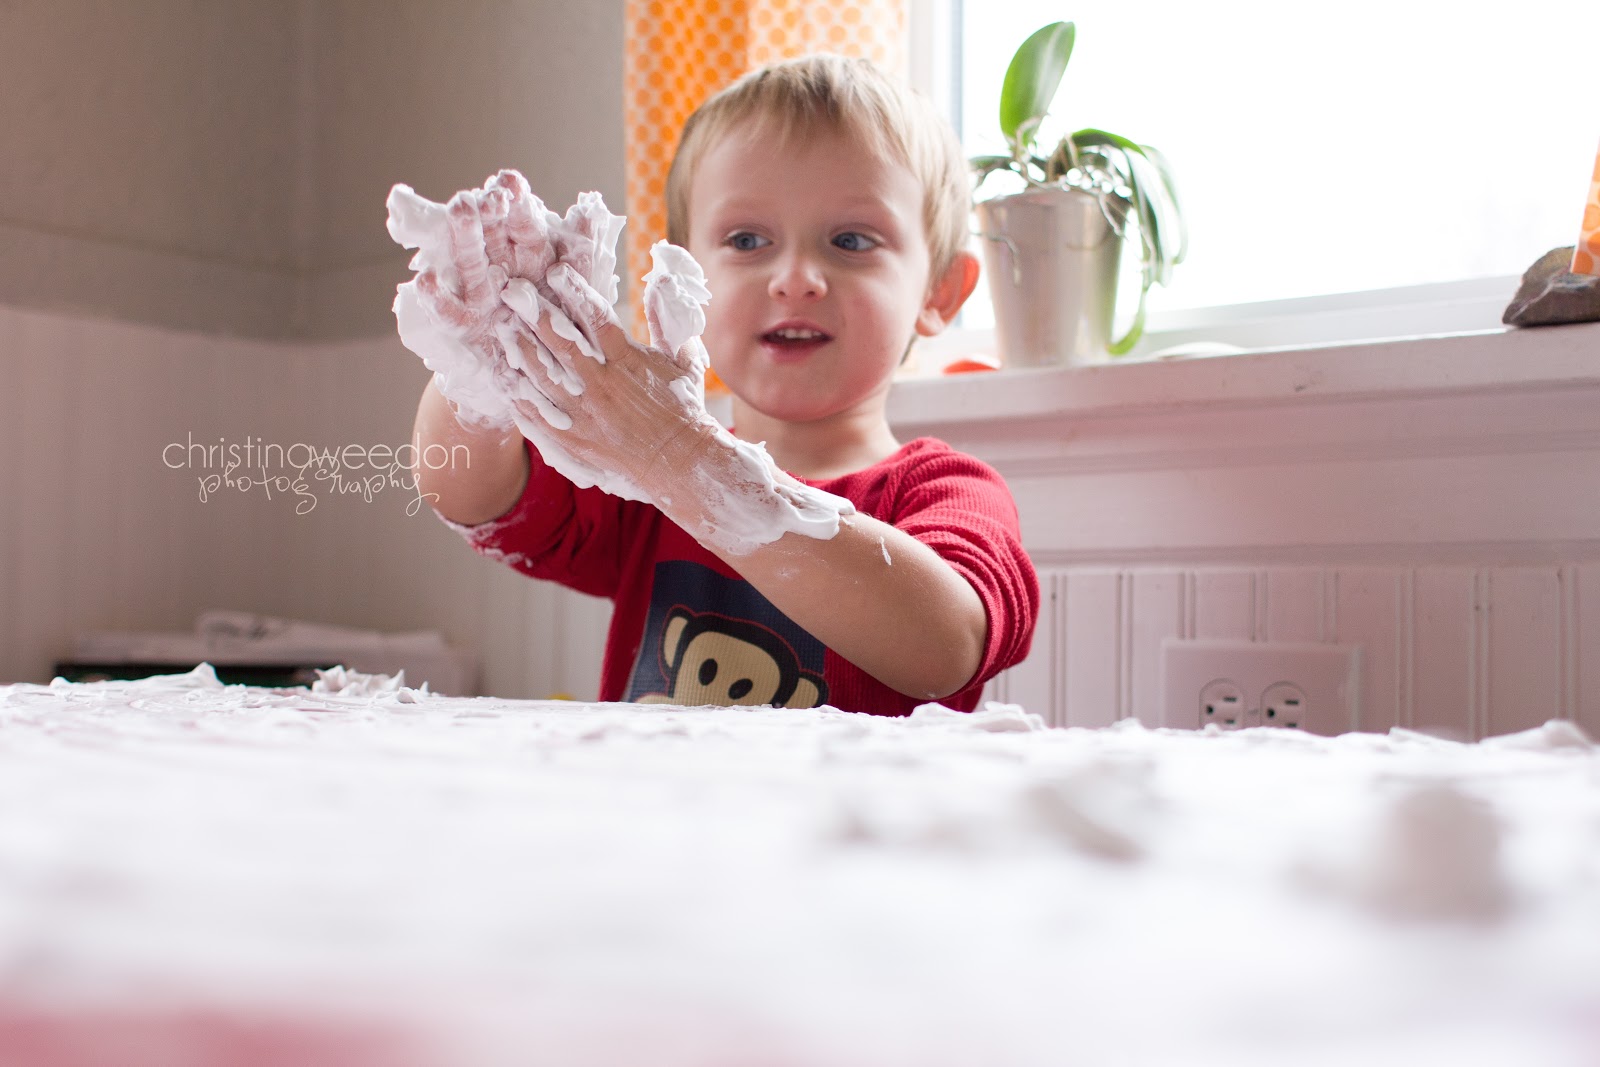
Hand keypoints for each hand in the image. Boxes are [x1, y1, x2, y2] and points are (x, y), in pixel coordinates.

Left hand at [502, 262, 716, 500]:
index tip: (555, 271)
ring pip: (542, 377)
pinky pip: (538, 416)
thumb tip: (661, 279)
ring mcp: (584, 414)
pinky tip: (504, 378)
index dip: (574, 291)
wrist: (680, 462)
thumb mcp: (683, 359)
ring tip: (502, 329)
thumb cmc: (683, 408)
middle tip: (512, 291)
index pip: (596, 317)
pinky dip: (519, 396)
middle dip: (534, 313)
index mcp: (627, 361)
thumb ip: (666, 319)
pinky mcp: (574, 440)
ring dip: (520, 350)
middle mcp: (601, 385)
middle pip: (560, 342)